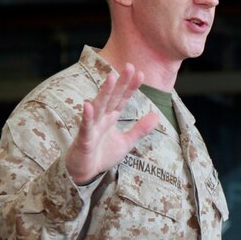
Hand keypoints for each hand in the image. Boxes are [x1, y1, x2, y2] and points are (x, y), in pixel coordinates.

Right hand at [65, 63, 159, 184]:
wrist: (85, 173)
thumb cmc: (102, 155)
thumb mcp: (126, 142)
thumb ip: (140, 129)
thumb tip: (156, 115)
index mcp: (111, 118)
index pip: (122, 99)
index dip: (131, 87)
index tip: (140, 73)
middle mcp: (101, 118)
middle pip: (112, 97)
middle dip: (120, 83)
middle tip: (129, 66)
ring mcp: (91, 127)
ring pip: (99, 107)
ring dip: (105, 92)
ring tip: (111, 78)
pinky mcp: (84, 139)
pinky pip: (85, 126)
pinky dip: (87, 116)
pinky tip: (88, 105)